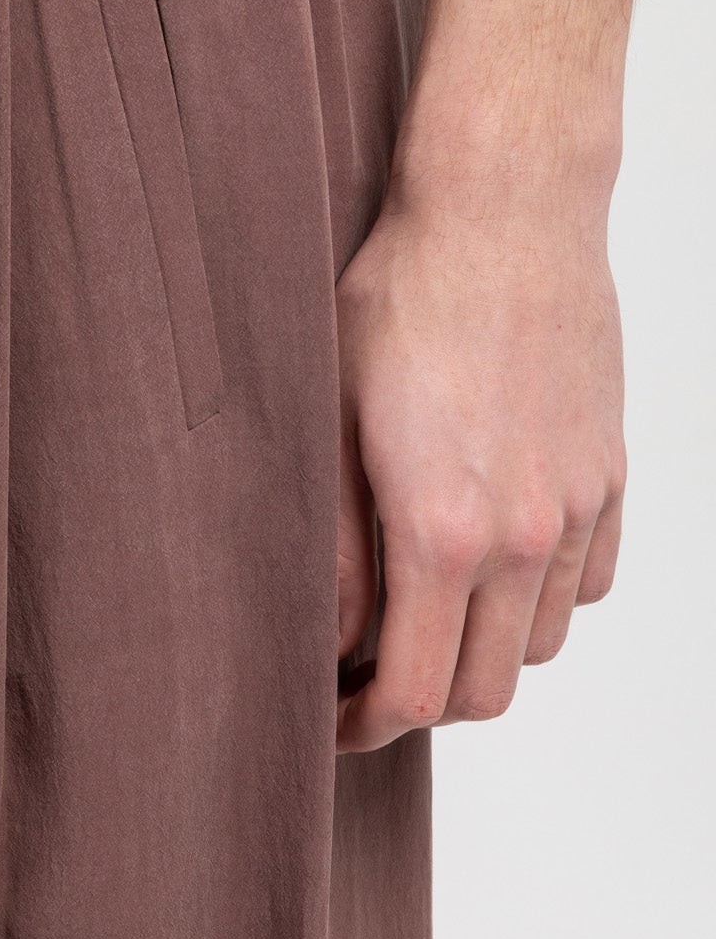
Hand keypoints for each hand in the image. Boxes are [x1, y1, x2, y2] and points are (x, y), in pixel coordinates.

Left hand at [334, 168, 625, 752]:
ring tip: (419, 617)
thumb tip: (330, 640)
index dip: (365, 727)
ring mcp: (578, 507)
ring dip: (480, 652)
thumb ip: (330, 547)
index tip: (329, 718)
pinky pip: (586, 582)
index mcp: (443, 532)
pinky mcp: (611, 475)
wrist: (504, 211)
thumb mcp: (327, 420)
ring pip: (539, 643)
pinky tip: (486, 565)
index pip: (418, 695)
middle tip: (362, 679)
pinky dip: (538, 600)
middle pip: (486, 690)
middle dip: (419, 704)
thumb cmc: (400, 299)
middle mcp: (525, 535)